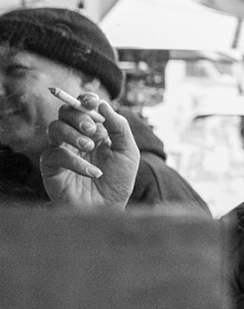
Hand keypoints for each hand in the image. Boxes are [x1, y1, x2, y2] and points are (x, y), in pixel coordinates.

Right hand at [39, 89, 136, 208]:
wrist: (109, 208)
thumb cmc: (119, 181)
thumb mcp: (128, 152)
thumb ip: (119, 127)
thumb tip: (102, 104)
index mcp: (93, 131)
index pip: (82, 107)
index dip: (85, 100)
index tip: (92, 102)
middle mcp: (74, 137)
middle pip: (65, 113)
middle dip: (78, 116)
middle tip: (92, 129)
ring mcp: (61, 150)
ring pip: (54, 128)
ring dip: (72, 135)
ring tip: (89, 148)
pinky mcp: (50, 166)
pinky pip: (54, 154)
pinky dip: (75, 161)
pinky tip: (92, 172)